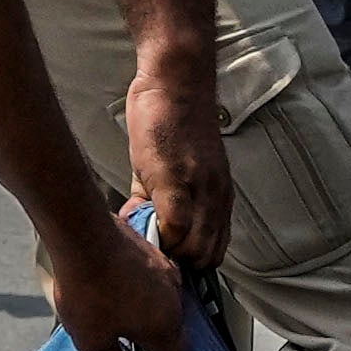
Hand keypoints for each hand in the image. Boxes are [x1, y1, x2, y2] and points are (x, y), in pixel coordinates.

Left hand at [34, 194, 182, 350]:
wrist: (83, 235)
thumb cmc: (88, 293)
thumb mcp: (93, 341)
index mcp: (165, 326)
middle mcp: (175, 299)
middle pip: (172, 326)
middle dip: (151, 334)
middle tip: (122, 337)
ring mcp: (167, 271)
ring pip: (163, 300)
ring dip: (146, 307)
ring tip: (115, 308)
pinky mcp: (154, 251)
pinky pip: (153, 278)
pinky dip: (140, 285)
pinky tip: (115, 284)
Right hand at [121, 39, 231, 276]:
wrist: (175, 83)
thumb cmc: (173, 122)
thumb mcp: (171, 170)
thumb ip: (160, 203)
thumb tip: (143, 230)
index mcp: (219, 198)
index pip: (214, 251)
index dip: (190, 266)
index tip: (163, 266)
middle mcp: (217, 198)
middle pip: (207, 257)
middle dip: (176, 265)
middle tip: (145, 254)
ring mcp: (202, 190)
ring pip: (194, 247)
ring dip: (164, 252)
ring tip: (137, 238)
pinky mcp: (178, 179)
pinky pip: (174, 225)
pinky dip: (153, 233)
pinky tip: (131, 216)